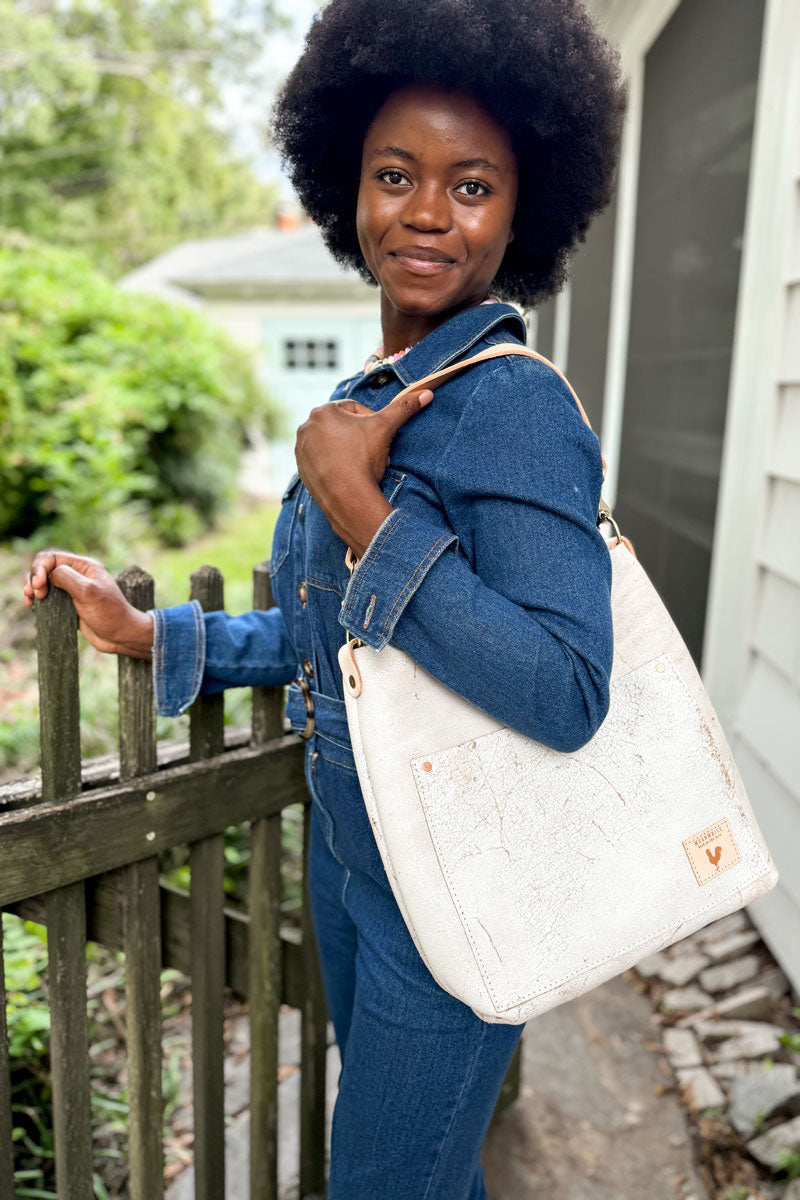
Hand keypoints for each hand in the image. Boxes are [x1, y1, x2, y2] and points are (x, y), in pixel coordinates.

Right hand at [23, 551, 153, 658]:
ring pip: (45, 583)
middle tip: (34, 595)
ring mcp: (73, 590)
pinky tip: (32, 607)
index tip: (39, 586)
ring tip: (29, 601)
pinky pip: (49, 598)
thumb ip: (66, 577)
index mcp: (84, 566)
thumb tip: (47, 574)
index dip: (39, 568)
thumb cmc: (109, 613)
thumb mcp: (88, 591)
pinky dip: (38, 601)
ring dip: (33, 589)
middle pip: (45, 568)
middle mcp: (78, 575)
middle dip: (34, 579)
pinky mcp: (70, 605)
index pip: (52, 558)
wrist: (121, 636)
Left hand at [295, 386, 433, 555]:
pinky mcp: (301, 470)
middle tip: (372, 452)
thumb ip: (404, 408)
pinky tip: (347, 474)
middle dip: (358, 437)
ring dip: (346, 450)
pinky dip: (334, 465)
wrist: (348, 499)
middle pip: (341, 426)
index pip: (354, 409)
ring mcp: (300, 451)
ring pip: (331, 444)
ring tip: (361, 464)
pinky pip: (322, 462)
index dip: (371, 421)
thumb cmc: (364, 459)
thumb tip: (427, 393)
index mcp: (323, 411)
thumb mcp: (386, 428)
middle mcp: (306, 427)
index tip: (379, 437)